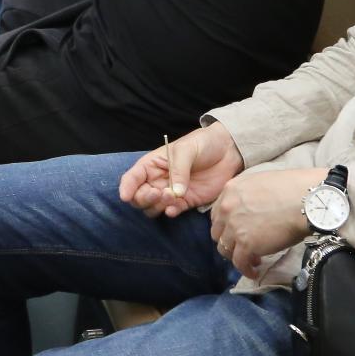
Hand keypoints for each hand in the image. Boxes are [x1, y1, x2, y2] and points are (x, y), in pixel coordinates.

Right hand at [120, 121, 243, 217]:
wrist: (228, 151)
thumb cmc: (203, 144)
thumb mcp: (187, 150)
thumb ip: (178, 170)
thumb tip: (175, 192)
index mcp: (152, 164)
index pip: (132, 178)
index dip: (126, 187)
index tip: (126, 196)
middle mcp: (158, 180)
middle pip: (139, 196)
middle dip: (144, 198)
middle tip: (158, 193)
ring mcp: (171, 192)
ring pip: (153, 207)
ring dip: (157, 205)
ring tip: (172, 196)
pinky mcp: (186, 202)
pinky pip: (172, 211)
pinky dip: (170, 212)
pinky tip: (174, 209)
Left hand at [208, 167, 322, 279]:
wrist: (307, 201)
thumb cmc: (293, 189)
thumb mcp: (260, 183)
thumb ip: (248, 196)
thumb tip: (252, 209)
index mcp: (230, 190)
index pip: (218, 212)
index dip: (227, 224)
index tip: (237, 231)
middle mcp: (227, 208)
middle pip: (218, 231)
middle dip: (230, 240)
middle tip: (243, 246)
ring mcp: (234, 227)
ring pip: (225, 248)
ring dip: (236, 256)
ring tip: (251, 260)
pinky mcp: (246, 244)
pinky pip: (239, 262)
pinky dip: (246, 269)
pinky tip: (254, 271)